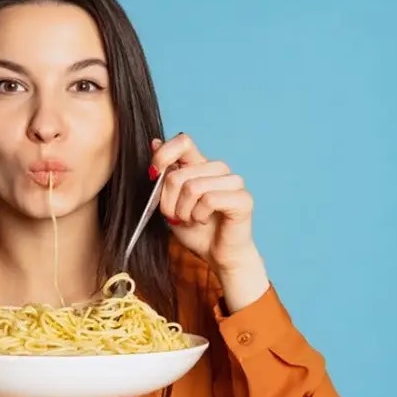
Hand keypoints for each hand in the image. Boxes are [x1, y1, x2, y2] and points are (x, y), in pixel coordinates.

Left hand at [150, 133, 256, 272]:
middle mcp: (218, 168)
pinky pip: (208, 200)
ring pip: (192, 187)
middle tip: (176, 216)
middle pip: (177, 175)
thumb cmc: (195, 230)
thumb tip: (155, 142)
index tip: (153, 175)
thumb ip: (164, 175)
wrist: (217, 255)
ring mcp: (233, 181)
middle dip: (168, 202)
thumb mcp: (170, 202)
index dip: (163, 155)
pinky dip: (198, 215)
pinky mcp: (243, 199)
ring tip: (191, 220)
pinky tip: (203, 220)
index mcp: (200, 164)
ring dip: (183, 211)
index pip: (182, 141)